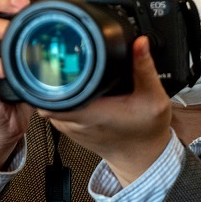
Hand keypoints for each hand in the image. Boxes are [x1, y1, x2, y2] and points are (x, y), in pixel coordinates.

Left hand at [39, 36, 172, 184]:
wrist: (142, 158)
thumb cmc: (146, 132)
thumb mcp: (154, 98)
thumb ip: (145, 69)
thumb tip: (139, 43)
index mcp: (91, 114)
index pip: (51, 98)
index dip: (48, 78)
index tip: (54, 63)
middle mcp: (74, 122)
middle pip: (47, 94)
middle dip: (55, 76)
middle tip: (68, 62)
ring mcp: (69, 127)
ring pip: (50, 100)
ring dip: (59, 87)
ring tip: (76, 75)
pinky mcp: (69, 128)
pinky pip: (57, 107)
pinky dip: (64, 97)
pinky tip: (79, 89)